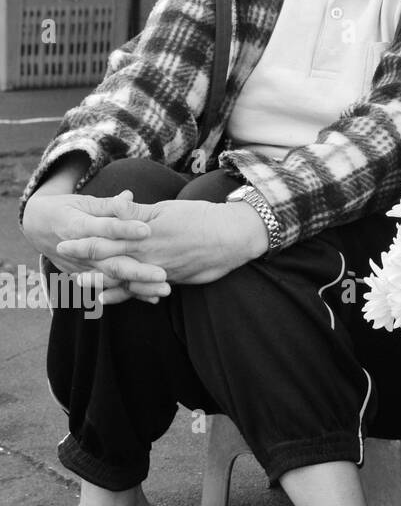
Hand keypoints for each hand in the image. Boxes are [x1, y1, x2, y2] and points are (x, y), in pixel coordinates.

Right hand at [22, 190, 168, 303]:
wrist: (36, 225)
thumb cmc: (66, 208)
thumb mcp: (83, 201)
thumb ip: (108, 204)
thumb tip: (129, 195)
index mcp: (78, 226)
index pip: (105, 228)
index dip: (125, 229)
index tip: (148, 230)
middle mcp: (79, 251)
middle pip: (110, 262)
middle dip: (137, 271)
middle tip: (162, 275)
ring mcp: (80, 267)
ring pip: (112, 280)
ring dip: (138, 287)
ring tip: (163, 289)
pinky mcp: (83, 276)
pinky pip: (107, 288)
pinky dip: (129, 294)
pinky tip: (152, 299)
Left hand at [53, 198, 270, 286]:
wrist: (233, 237)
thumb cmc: (202, 218)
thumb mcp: (167, 209)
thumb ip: (138, 213)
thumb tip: (114, 206)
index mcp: (144, 234)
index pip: (107, 237)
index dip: (83, 240)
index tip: (63, 239)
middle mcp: (147, 254)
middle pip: (108, 260)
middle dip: (84, 262)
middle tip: (62, 265)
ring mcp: (158, 270)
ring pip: (122, 278)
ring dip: (99, 281)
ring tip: (79, 284)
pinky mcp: (170, 280)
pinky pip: (141, 290)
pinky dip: (125, 295)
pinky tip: (109, 298)